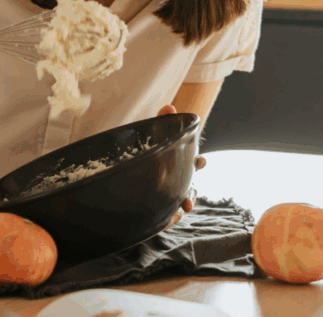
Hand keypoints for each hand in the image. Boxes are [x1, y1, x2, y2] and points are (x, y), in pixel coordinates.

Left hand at [156, 104, 206, 231]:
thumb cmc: (145, 152)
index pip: (193, 161)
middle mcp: (178, 179)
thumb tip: (170, 107)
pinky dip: (174, 216)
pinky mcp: (161, 208)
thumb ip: (161, 121)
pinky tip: (174, 216)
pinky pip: (171, 215)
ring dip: (188, 202)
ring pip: (184, 200)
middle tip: (191, 190)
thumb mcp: (151, 135)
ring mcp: (170, 194)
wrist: (123, 179)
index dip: (199, 161)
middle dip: (195, 186)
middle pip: (191, 183)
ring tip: (186, 206)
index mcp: (179, 161)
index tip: (200, 160)